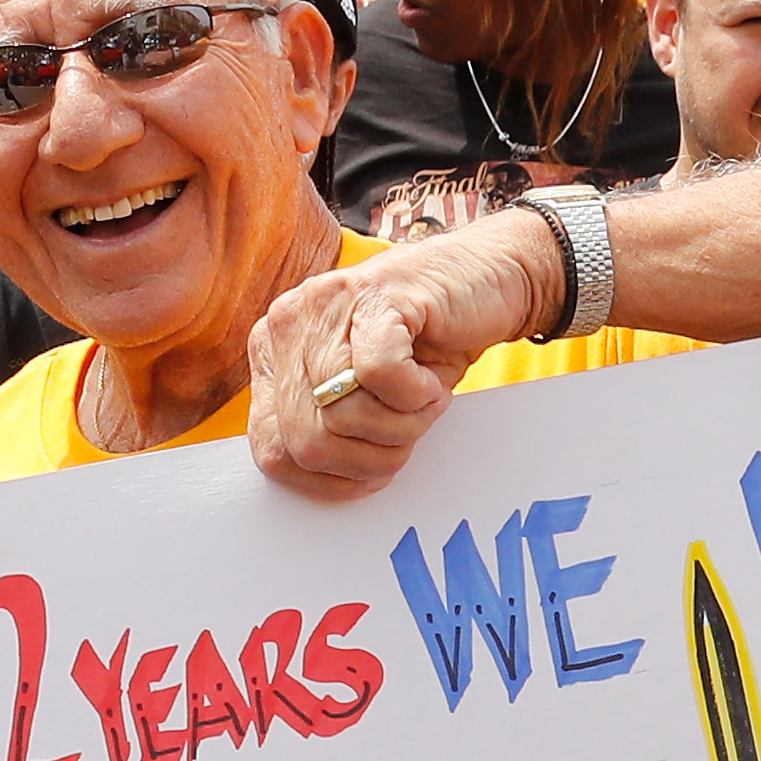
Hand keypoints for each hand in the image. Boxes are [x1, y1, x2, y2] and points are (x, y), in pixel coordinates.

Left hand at [244, 213, 561, 496]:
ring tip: (425, 403)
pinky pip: (379, 376)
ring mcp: (327, 304)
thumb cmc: (427, 346)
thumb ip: (327, 431)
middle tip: (406, 436)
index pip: (270, 448)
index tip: (368, 474)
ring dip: (400, 427)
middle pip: (303, 440)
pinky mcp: (375, 295)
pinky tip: (432, 381)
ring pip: (341, 415)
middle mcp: (288, 325)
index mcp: (273, 354)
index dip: (325, 480)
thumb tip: (315, 480)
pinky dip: (417, 396)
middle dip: (365, 460)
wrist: (490, 280)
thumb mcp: (365, 399)